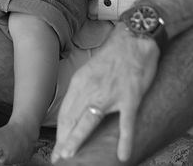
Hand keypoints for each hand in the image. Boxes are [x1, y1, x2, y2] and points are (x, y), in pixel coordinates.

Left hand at [52, 26, 159, 162]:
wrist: (136, 39)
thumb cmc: (114, 55)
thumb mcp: (90, 70)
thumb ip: (82, 90)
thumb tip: (76, 111)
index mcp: (80, 82)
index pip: (65, 113)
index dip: (60, 132)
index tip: (57, 147)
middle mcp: (91, 89)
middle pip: (72, 120)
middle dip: (63, 141)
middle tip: (58, 158)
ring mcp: (110, 94)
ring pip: (89, 122)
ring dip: (77, 141)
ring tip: (70, 157)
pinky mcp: (130, 97)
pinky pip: (127, 123)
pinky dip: (124, 141)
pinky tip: (123, 155)